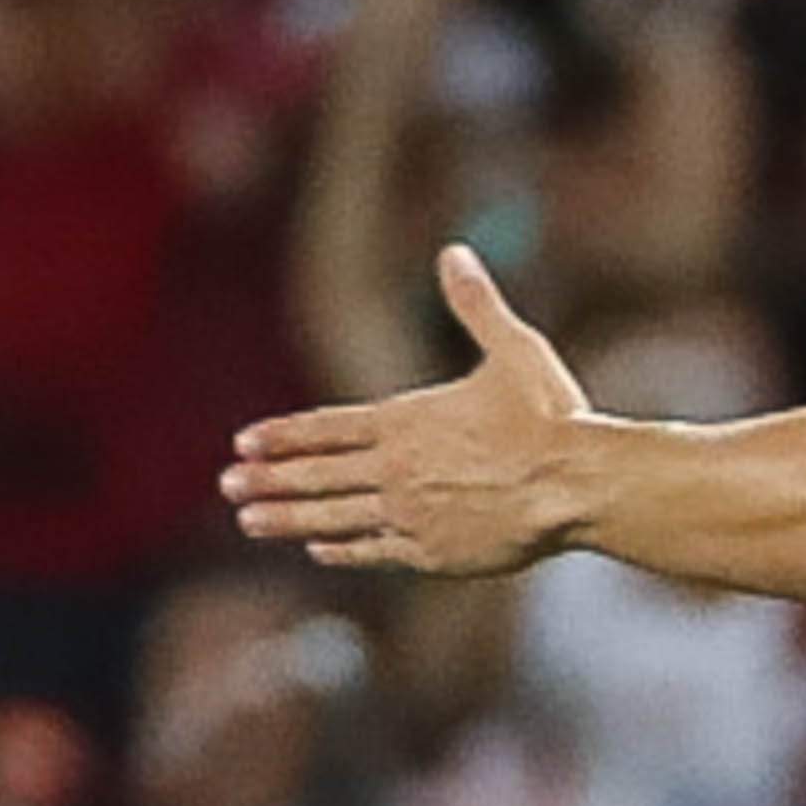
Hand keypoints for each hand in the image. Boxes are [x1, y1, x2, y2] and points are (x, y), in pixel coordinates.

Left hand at [227, 243, 601, 575]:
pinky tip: (321, 549)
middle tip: (227, 485)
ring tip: (249, 521)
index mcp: (407, 420)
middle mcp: (397, 469)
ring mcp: (411, 514)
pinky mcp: (435, 552)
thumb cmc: (551, 416)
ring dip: (288, 519)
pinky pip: (377, 550)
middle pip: (318, 474)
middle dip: (268, 479)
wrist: (578, 485)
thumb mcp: (514, 349)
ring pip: (334, 516)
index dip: (283, 435)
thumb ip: (475, 306)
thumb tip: (454, 253)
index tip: (244, 442)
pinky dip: (345, 549)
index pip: (327, 428)